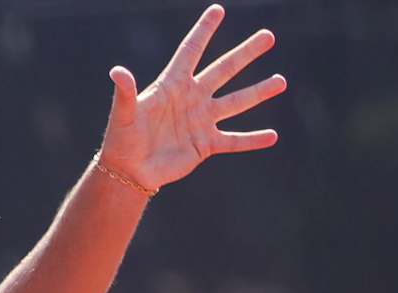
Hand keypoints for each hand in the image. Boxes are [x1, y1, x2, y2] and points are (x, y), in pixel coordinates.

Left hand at [100, 4, 285, 191]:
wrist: (128, 171)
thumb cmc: (122, 139)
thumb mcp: (124, 114)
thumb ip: (125, 93)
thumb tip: (116, 71)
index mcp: (172, 85)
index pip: (191, 51)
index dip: (203, 31)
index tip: (217, 10)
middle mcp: (192, 98)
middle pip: (224, 70)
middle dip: (246, 53)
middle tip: (268, 36)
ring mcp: (201, 121)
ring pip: (236, 102)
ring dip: (259, 92)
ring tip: (281, 81)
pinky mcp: (205, 145)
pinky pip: (234, 140)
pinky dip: (252, 140)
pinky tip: (273, 136)